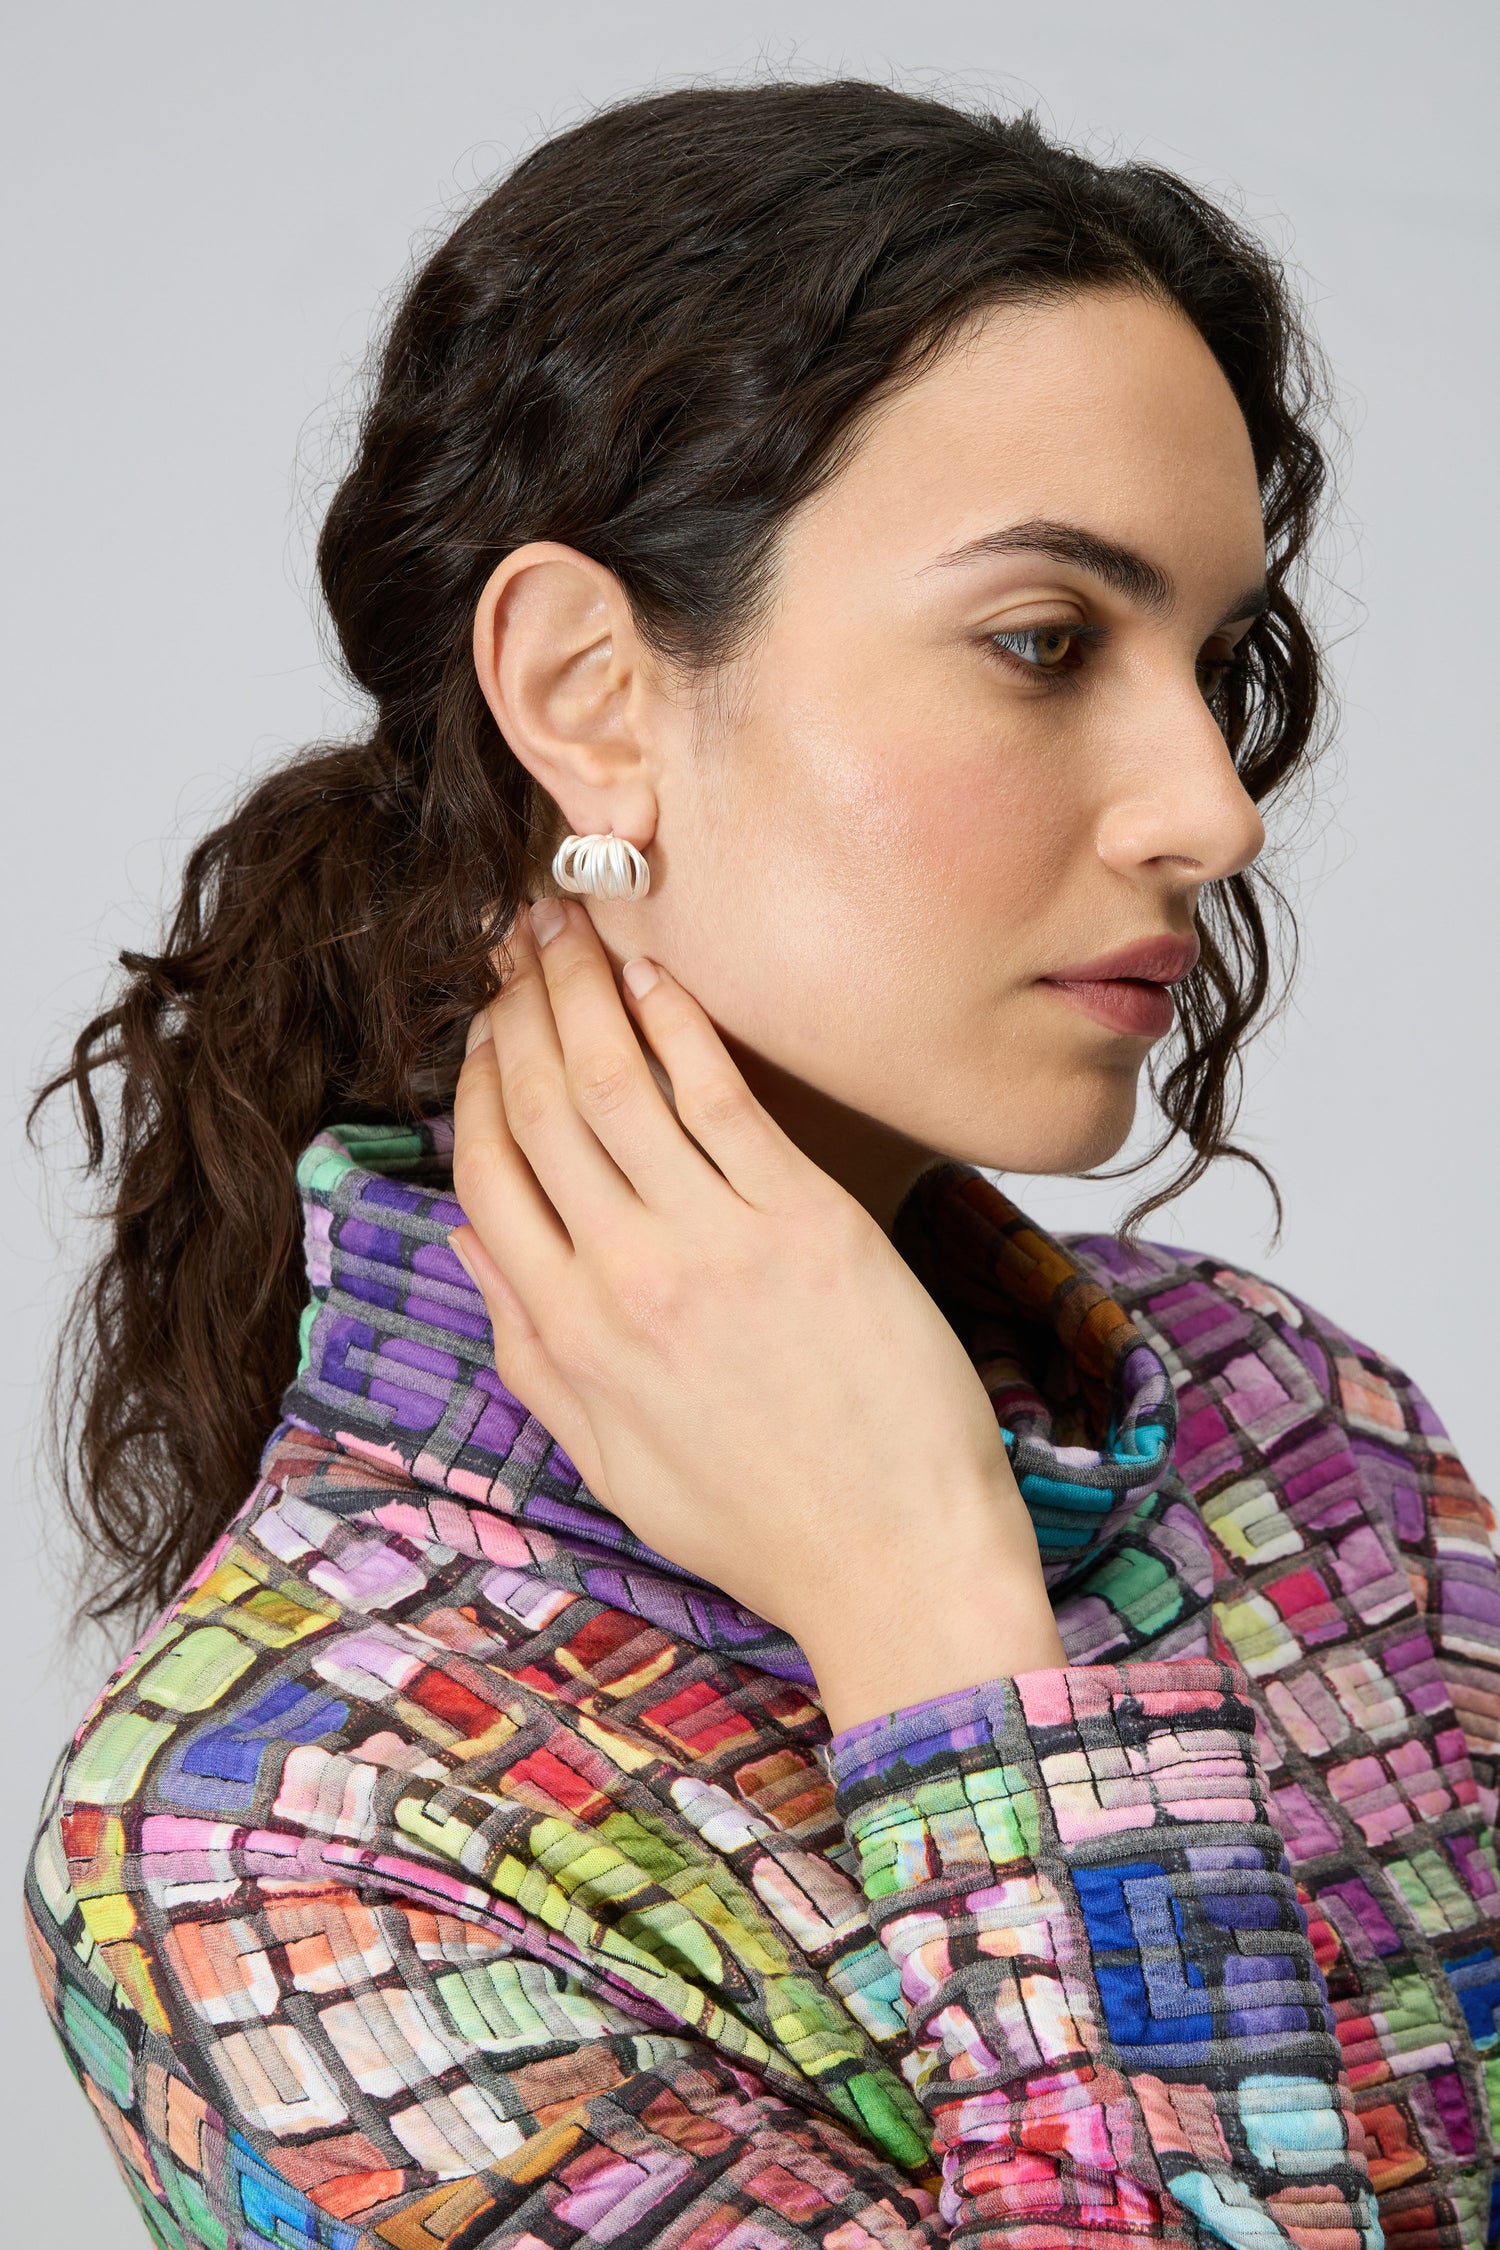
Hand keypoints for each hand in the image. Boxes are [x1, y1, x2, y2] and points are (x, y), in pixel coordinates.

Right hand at [451, 897, 1063, 1730]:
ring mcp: (715, 1244)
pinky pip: (720, 1096)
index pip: (488, 1178)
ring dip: (580, 991)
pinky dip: (679, 1024)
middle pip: (543, 1109)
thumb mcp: (608, 1462)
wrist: (896, 1564)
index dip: (473, 1085)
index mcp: (569, 1340)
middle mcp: (624, 1279)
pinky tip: (656, 973)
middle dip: (516, 1009)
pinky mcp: (807, 1221)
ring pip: (616, 1084)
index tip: (478, 1026)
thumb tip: (472, 1248)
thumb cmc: (761, 1525)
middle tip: (510, 938)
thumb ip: (529, 1355)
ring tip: (564, 924)